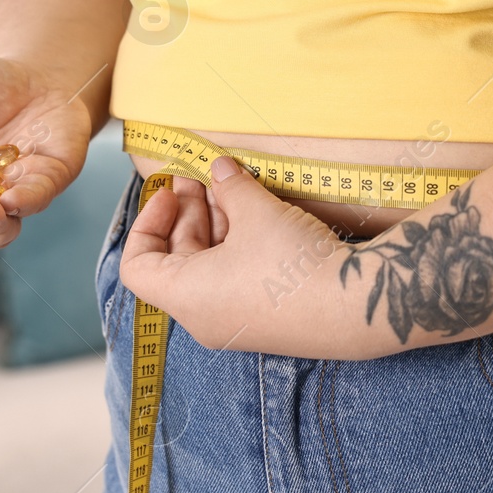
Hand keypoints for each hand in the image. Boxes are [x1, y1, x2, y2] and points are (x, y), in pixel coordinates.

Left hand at [118, 157, 381, 359]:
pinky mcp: (264, 321)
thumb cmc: (296, 265)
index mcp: (186, 296)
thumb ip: (230, 187)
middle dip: (187, 215)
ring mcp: (235, 323)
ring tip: (233, 189)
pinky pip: (234, 282)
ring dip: (215, 227)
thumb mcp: (257, 212)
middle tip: (202, 177)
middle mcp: (203, 317)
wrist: (356, 307)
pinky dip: (236, 248)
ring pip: (207, 270)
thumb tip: (219, 170)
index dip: (147, 223)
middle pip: (175, 262)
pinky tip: (257, 216)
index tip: (170, 193)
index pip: (137, 265)